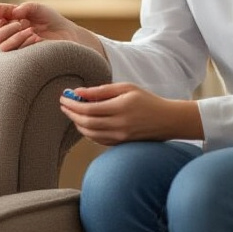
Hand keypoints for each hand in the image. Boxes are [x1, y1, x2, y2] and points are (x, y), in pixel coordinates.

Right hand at [0, 2, 100, 53]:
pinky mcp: (21, 57)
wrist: (67, 35)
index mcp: (12, 20)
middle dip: (4, 27)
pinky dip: (20, 42)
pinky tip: (33, 38)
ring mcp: (16, 46)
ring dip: (12, 36)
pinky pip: (11, 52)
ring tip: (29, 30)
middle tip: (19, 23)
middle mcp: (11, 34)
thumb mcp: (38, 9)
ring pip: (0, 44)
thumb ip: (25, 8)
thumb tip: (13, 13)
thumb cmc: (52, 21)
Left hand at [59, 83, 202, 145]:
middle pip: (86, 123)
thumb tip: (78, 92)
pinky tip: (84, 124)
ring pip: (91, 134)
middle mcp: (120, 125)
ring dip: (77, 124)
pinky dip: (88, 133)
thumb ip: (102, 91)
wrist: (168, 120)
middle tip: (63, 105)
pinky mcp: (122, 143)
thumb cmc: (147, 100)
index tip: (63, 98)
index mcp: (121, 108)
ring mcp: (121, 137)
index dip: (73, 105)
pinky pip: (99, 140)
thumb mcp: (126, 88)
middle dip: (71, 114)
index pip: (88, 109)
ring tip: (72, 113)